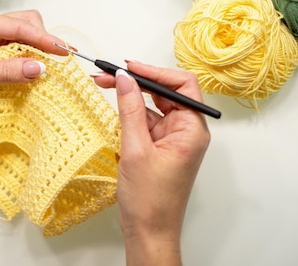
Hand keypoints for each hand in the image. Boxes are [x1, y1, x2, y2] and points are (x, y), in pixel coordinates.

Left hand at [0, 9, 65, 122]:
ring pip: (23, 39)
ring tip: (52, 69)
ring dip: (37, 52)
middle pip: (26, 25)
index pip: (19, 26)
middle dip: (44, 40)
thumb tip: (39, 67)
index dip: (45, 39)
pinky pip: (16, 55)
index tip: (65, 52)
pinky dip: (28, 63)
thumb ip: (4, 72)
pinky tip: (35, 75)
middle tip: (62, 61)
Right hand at [92, 62, 209, 265]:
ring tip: (105, 85)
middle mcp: (187, 131)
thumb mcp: (136, 149)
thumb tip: (124, 78)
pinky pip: (147, 120)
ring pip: (154, 105)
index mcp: (192, 130)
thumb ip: (130, 110)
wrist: (148, 232)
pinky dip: (130, 112)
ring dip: (131, 96)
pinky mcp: (160, 146)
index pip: (183, 85)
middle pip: (166, 92)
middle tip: (109, 75)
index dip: (156, 72)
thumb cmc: (150, 199)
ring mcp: (173, 138)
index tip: (129, 67)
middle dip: (138, 81)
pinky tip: (114, 107)